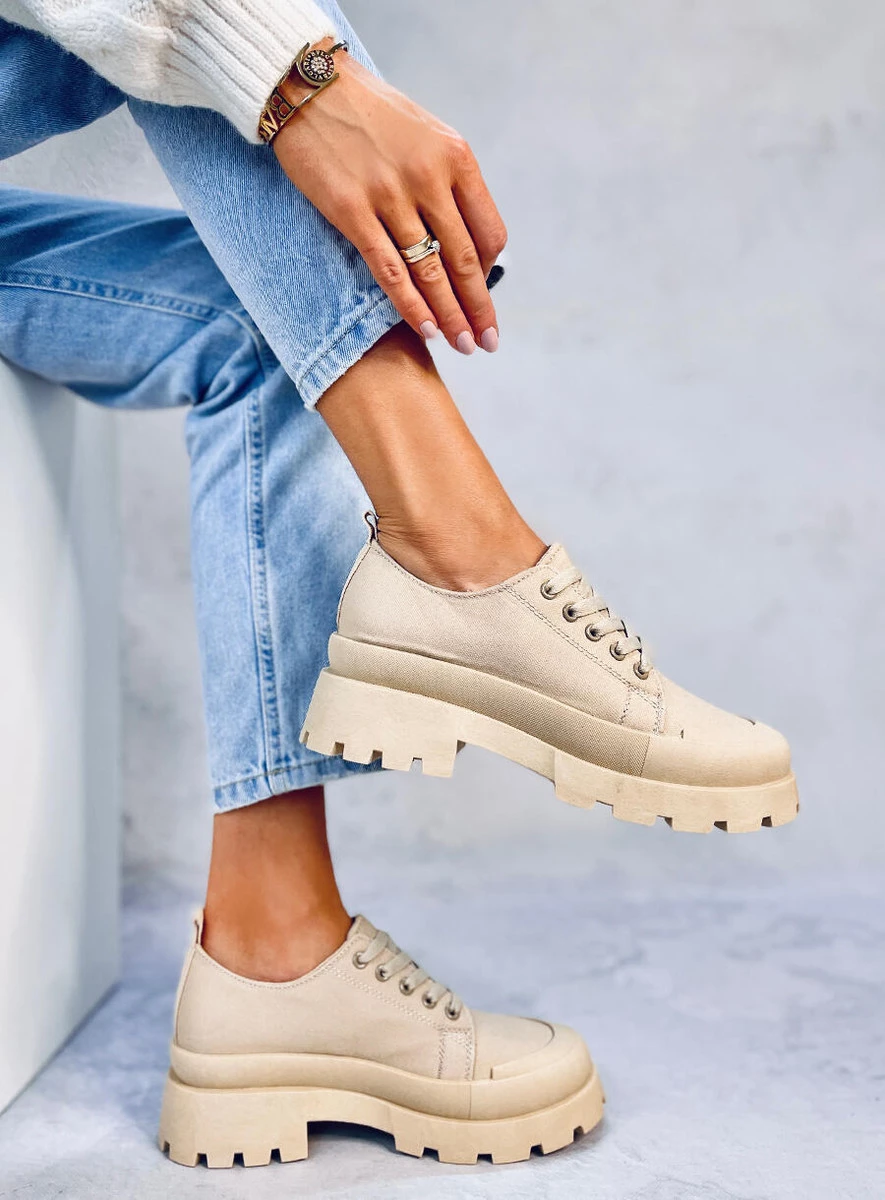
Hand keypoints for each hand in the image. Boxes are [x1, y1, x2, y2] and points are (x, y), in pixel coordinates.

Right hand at [272, 49, 506, 353]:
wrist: (310, 87)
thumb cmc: (372, 116)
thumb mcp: (427, 135)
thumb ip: (450, 183)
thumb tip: (468, 239)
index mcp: (456, 157)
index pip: (489, 230)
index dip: (491, 272)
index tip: (486, 297)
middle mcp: (429, 176)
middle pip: (464, 260)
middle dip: (479, 308)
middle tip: (488, 342)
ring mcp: (390, 195)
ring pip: (430, 272)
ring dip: (450, 316)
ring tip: (462, 345)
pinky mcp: (352, 211)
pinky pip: (390, 271)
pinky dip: (411, 306)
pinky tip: (427, 330)